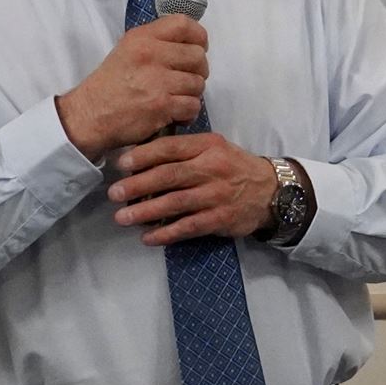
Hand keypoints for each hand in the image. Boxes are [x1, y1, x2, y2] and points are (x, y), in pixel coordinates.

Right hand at [55, 17, 208, 157]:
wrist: (87, 117)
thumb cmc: (110, 85)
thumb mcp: (127, 50)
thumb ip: (157, 41)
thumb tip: (193, 43)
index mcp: (141, 38)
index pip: (184, 24)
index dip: (198, 37)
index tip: (196, 48)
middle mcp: (150, 55)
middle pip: (198, 56)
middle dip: (197, 71)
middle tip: (183, 81)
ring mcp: (156, 81)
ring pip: (198, 83)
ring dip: (191, 94)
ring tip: (174, 98)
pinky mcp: (161, 105)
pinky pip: (193, 105)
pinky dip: (187, 114)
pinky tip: (173, 114)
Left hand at [107, 134, 278, 245]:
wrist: (272, 191)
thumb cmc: (234, 168)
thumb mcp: (214, 148)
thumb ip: (184, 151)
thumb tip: (140, 157)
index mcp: (209, 146)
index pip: (171, 147)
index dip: (144, 155)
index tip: (121, 164)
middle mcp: (213, 168)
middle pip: (170, 176)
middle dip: (138, 185)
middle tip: (114, 193)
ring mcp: (217, 195)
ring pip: (176, 203)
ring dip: (145, 211)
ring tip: (122, 218)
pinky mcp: (220, 218)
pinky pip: (188, 227)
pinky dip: (166, 233)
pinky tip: (148, 238)